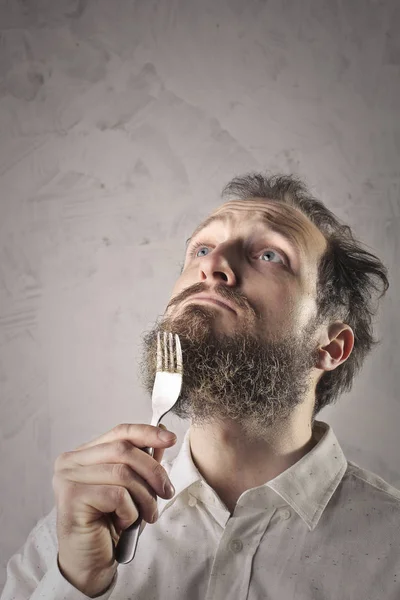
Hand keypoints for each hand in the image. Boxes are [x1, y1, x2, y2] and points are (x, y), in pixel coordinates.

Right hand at [52, 423, 176, 597]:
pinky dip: (130, 511)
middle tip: (166, 492)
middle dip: (153, 471)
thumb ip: (143, 461)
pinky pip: (116, 495)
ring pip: (123, 473)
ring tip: (147, 515)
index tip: (170, 438)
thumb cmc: (109, 524)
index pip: (119, 432)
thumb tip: (162, 435)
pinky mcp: (71, 497)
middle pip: (124, 450)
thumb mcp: (133, 488)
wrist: (91, 564)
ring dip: (144, 497)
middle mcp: (71, 461)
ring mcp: (68, 478)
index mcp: (84, 454)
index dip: (147, 433)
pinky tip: (123, 523)